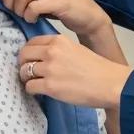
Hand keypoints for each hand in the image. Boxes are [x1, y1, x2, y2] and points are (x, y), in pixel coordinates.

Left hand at [18, 36, 132, 108]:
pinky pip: (29, 87)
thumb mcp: (76, 50)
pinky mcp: (49, 86)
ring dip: (26, 79)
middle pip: (24, 55)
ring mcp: (49, 69)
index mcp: (59, 40)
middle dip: (23, 64)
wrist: (110, 83)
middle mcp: (52, 52)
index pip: (32, 42)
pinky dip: (32, 91)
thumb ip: (59, 50)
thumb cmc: (97, 69)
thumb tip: (42, 58)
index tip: (31, 60)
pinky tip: (39, 92)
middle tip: (28, 73)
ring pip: (24, 71)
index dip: (29, 52)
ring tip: (34, 83)